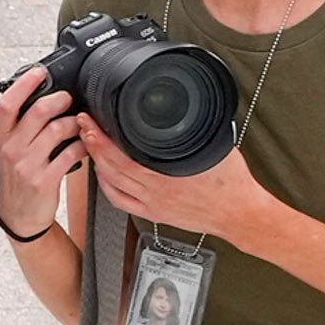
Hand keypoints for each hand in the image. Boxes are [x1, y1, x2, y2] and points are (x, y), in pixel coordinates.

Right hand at [0, 72, 95, 238]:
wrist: (18, 213)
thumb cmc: (16, 176)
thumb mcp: (9, 148)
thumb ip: (20, 125)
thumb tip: (43, 96)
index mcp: (1, 136)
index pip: (8, 104)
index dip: (24, 84)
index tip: (39, 72)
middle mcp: (11, 149)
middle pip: (38, 112)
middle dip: (59, 100)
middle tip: (68, 99)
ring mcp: (27, 165)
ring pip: (57, 130)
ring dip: (73, 123)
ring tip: (77, 124)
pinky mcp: (44, 180)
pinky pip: (70, 153)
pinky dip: (81, 146)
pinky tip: (82, 145)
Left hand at [78, 124, 283, 251]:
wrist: (240, 214)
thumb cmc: (232, 184)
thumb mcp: (214, 147)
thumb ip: (195, 131)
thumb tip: (188, 109)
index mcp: (165, 177)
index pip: (120, 157)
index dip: (100, 139)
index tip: (91, 121)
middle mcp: (154, 194)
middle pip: (110, 169)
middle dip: (92, 145)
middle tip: (84, 125)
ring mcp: (152, 206)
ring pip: (112, 186)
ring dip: (97, 164)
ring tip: (90, 144)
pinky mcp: (155, 215)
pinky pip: (121, 202)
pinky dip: (108, 187)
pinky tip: (104, 175)